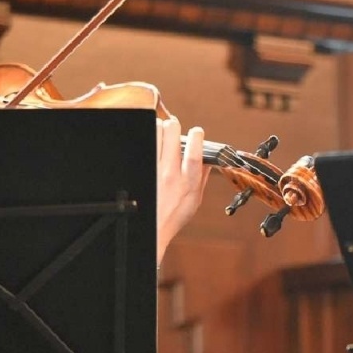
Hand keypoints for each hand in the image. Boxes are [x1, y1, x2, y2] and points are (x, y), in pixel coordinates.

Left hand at [156, 115, 209, 264]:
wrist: (153, 227)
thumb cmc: (174, 216)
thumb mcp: (196, 198)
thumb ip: (201, 177)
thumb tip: (207, 160)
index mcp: (187, 181)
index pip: (194, 153)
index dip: (197, 136)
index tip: (197, 132)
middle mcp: (170, 173)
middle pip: (171, 134)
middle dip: (174, 125)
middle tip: (174, 129)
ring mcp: (154, 170)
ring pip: (155, 134)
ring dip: (159, 129)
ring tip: (161, 134)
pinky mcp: (144, 169)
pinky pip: (146, 145)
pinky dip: (151, 140)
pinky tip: (154, 144)